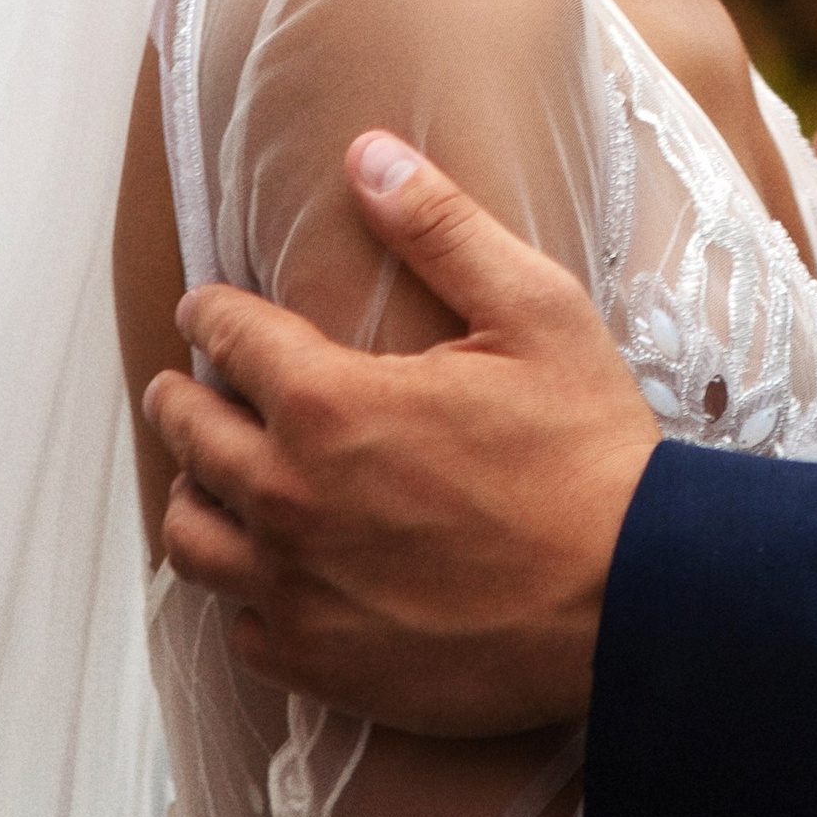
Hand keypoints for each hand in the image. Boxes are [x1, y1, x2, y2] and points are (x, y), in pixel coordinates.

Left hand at [144, 136, 658, 736]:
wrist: (634, 599)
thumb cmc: (589, 451)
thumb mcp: (533, 311)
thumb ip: (441, 228)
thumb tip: (367, 153)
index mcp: (328, 403)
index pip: (225, 338)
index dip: (211, 313)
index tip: (207, 308)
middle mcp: (290, 498)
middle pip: (189, 436)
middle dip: (182, 398)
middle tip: (188, 386)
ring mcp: (299, 590)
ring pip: (193, 540)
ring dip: (197, 498)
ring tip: (217, 480)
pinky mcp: (323, 663)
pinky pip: (243, 627)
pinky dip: (249, 595)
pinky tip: (282, 574)